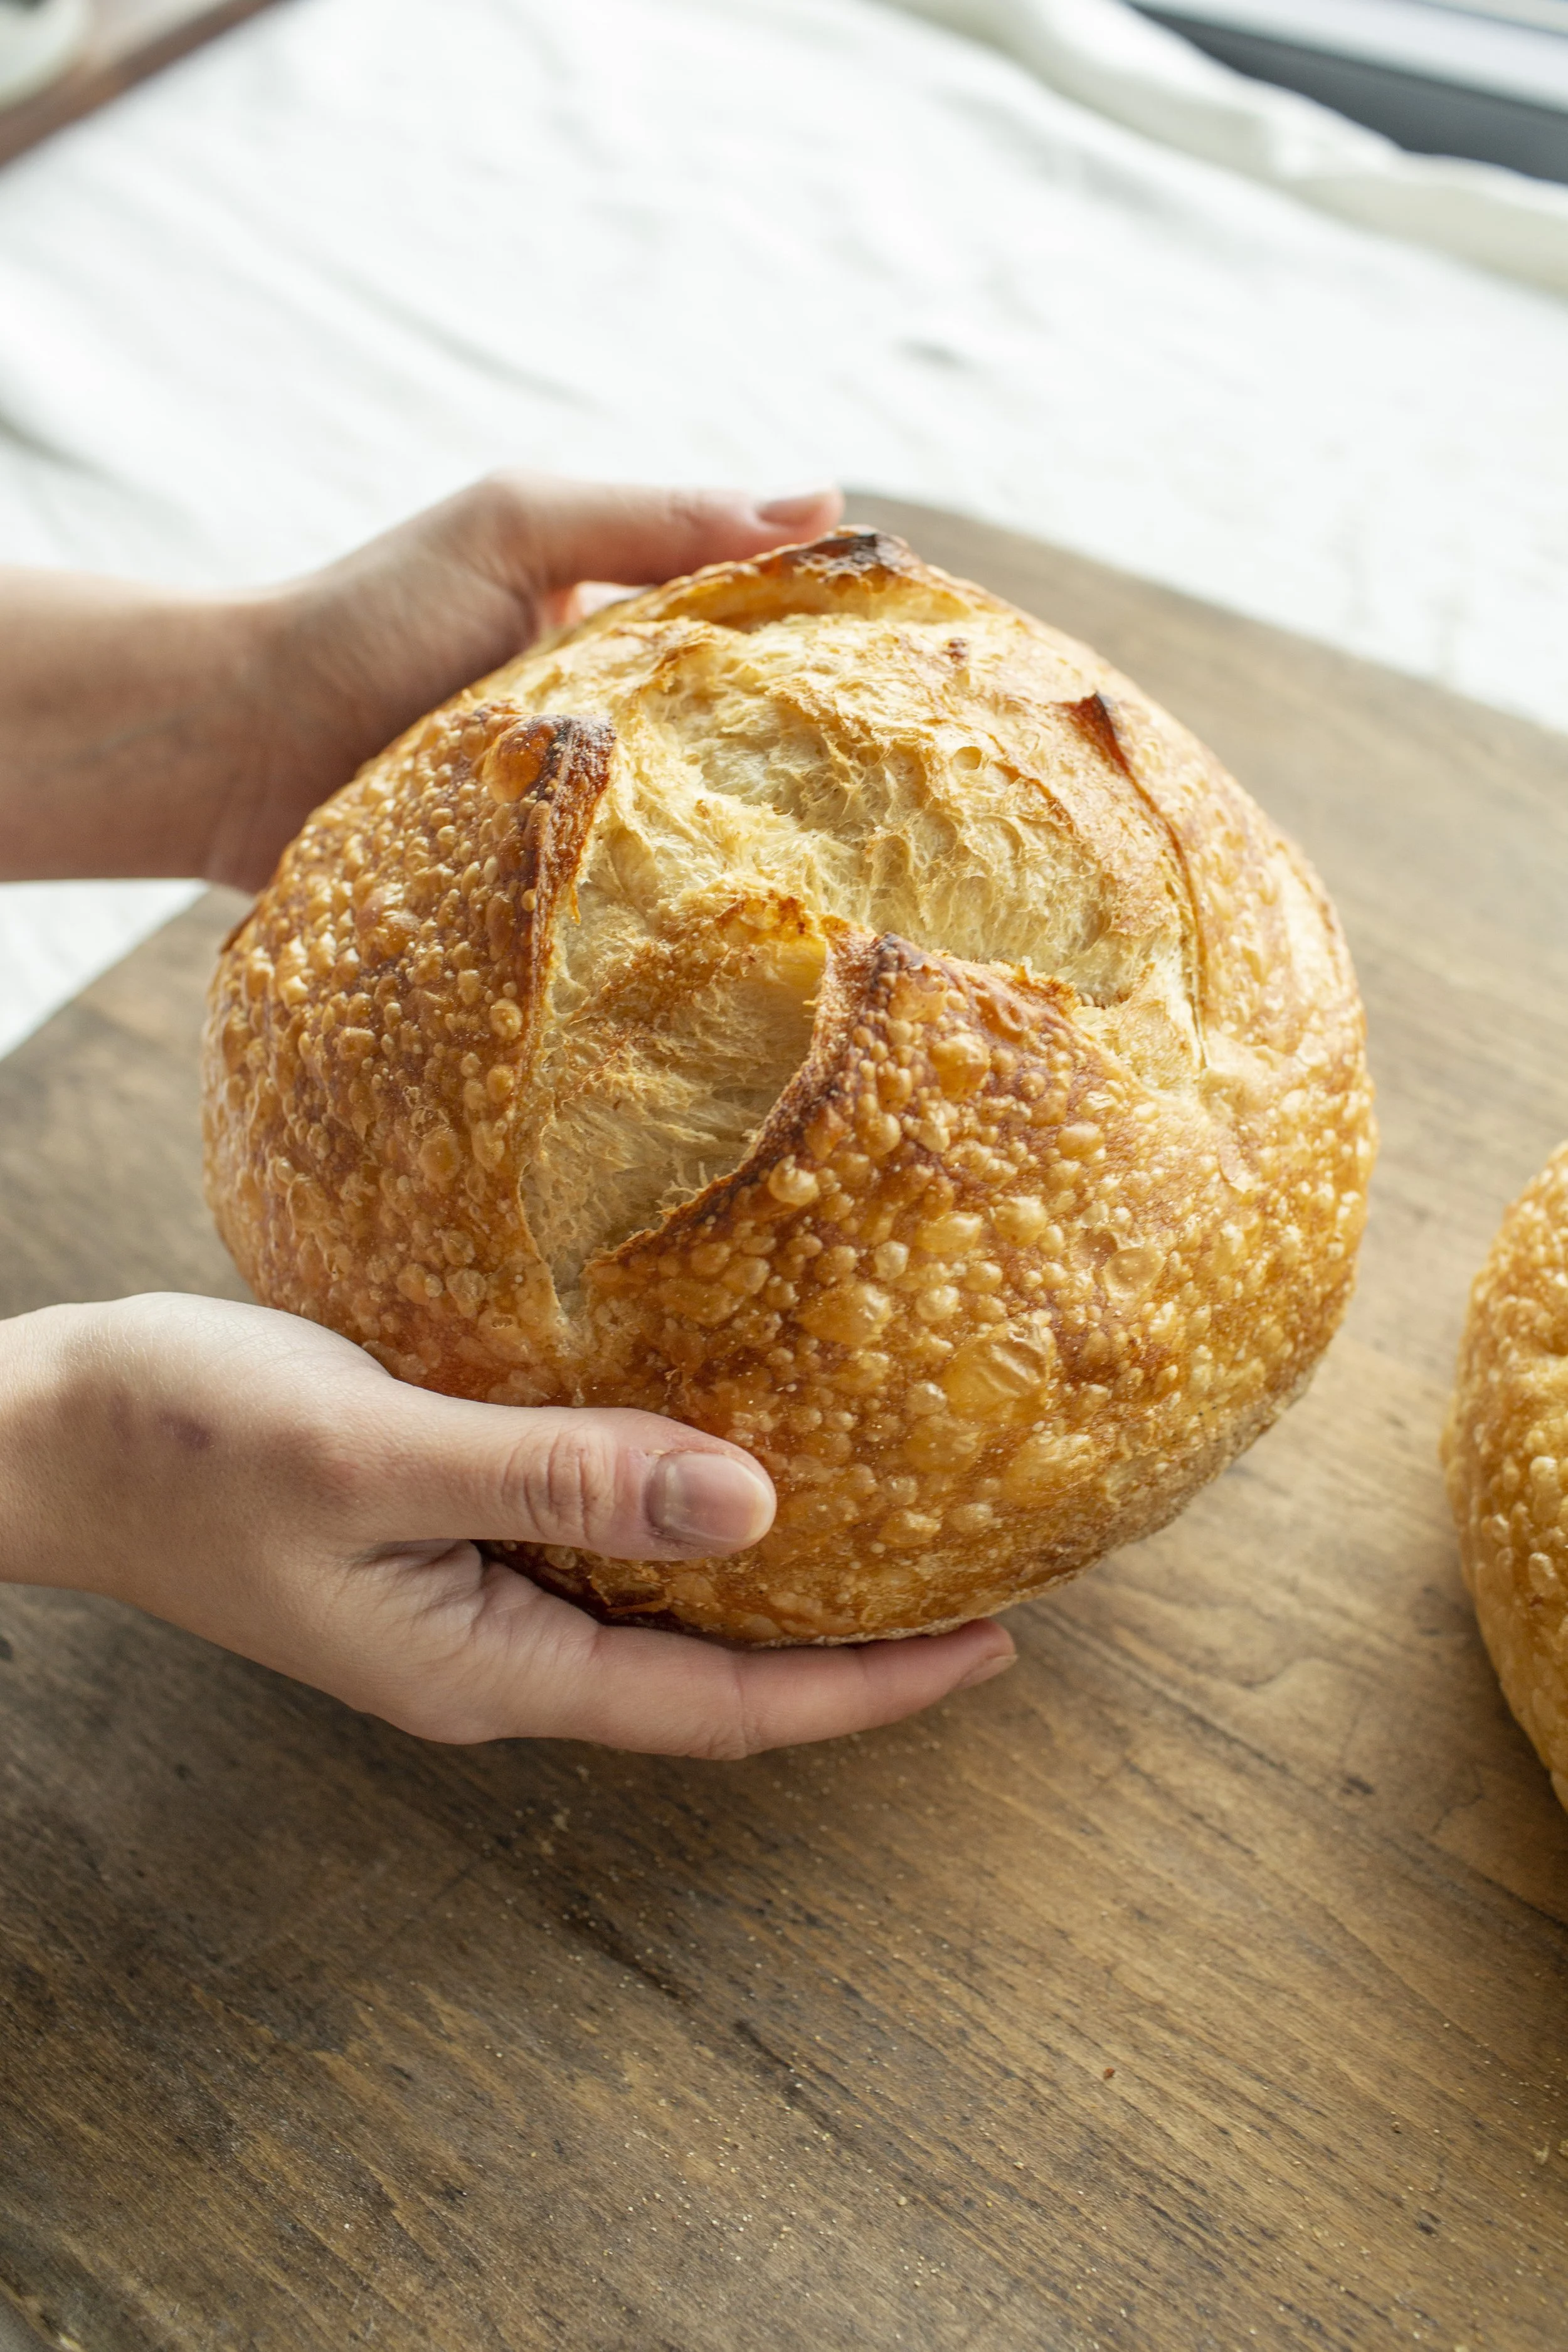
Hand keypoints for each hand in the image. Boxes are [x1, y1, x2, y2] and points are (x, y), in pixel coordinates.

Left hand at [0, 473, 844, 890]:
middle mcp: (619, 737)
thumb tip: (824, 498)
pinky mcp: (547, 913)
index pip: (764, 646)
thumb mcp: (517, 530)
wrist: (234, 751)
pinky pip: (628, 924)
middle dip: (823, 783)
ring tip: (858, 894)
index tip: (935, 691)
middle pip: (749, 759)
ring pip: (700, 851)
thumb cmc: (366, 620)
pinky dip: (674, 932)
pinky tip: (742, 951)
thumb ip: (653, 518)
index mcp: (626, 640)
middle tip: (926, 815)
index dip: (842, 664)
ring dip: (757, 868)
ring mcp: (586, 830)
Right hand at [0, 1294, 1014, 1754]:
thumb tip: (752, 1508)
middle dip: (841, 1642)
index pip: (721, 1710)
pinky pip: (595, 1538)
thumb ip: (562, 1480)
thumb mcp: (380, 1456)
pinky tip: (721, 1450)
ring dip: (766, 1575)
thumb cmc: (188, 1441)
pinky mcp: (443, 1530)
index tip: (990, 1646)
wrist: (51, 1428)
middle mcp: (494, 1649)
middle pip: (707, 1673)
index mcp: (488, 1665)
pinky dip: (677, 1509)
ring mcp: (466, 1595)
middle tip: (975, 1576)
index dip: (864, 1689)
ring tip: (887, 1516)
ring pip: (656, 1606)